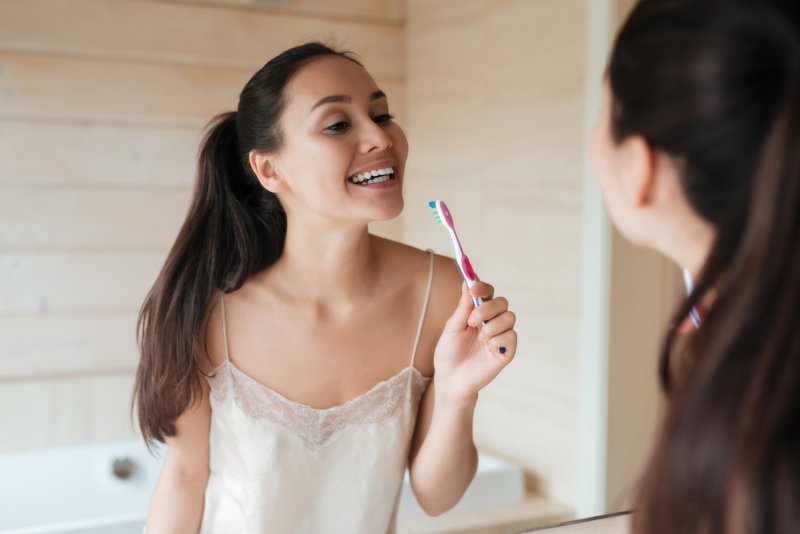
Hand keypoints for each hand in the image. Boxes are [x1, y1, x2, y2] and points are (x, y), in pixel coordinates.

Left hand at [433, 282, 516, 400]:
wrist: (451, 379)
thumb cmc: (449, 352)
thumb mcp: (453, 326)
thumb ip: (463, 306)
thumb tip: (468, 282)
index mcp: (477, 313)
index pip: (488, 293)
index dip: (483, 287)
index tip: (474, 289)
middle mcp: (491, 322)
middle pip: (502, 302)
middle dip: (488, 308)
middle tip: (472, 320)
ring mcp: (500, 336)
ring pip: (509, 317)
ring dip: (492, 325)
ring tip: (480, 338)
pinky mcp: (506, 351)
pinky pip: (511, 336)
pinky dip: (499, 339)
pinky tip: (488, 348)